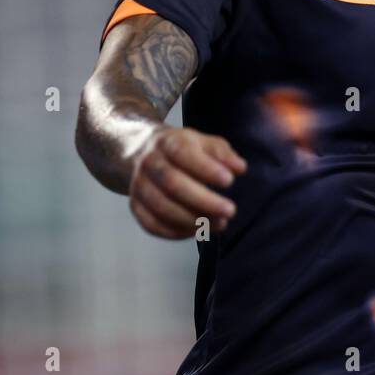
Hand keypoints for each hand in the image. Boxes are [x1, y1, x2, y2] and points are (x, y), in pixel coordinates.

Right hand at [127, 126, 246, 238]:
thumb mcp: (204, 142)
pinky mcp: (135, 206)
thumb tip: (240, 168)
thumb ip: (223, 154)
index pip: (183, 154)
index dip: (206, 169)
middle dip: (203, 201)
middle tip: (230, 211)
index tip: (230, 181)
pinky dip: (176, 232)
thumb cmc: (183, 150)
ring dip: (193, 220)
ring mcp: (139, 186)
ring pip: (161, 207)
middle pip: (172, 184)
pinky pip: (152, 224)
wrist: (142, 152)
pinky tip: (198, 230)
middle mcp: (150, 163)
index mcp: (168, 142)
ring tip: (220, 223)